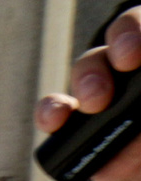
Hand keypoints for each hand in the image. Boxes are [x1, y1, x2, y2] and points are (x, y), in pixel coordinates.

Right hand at [40, 6, 140, 180]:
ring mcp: (113, 110)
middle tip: (128, 62)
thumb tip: (139, 78)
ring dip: (89, 76)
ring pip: (89, 69)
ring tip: (95, 103)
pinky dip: (51, 111)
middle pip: (122, 41)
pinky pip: (57, 113)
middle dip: (120, 41)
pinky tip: (58, 120)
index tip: (140, 53)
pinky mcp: (84, 138)